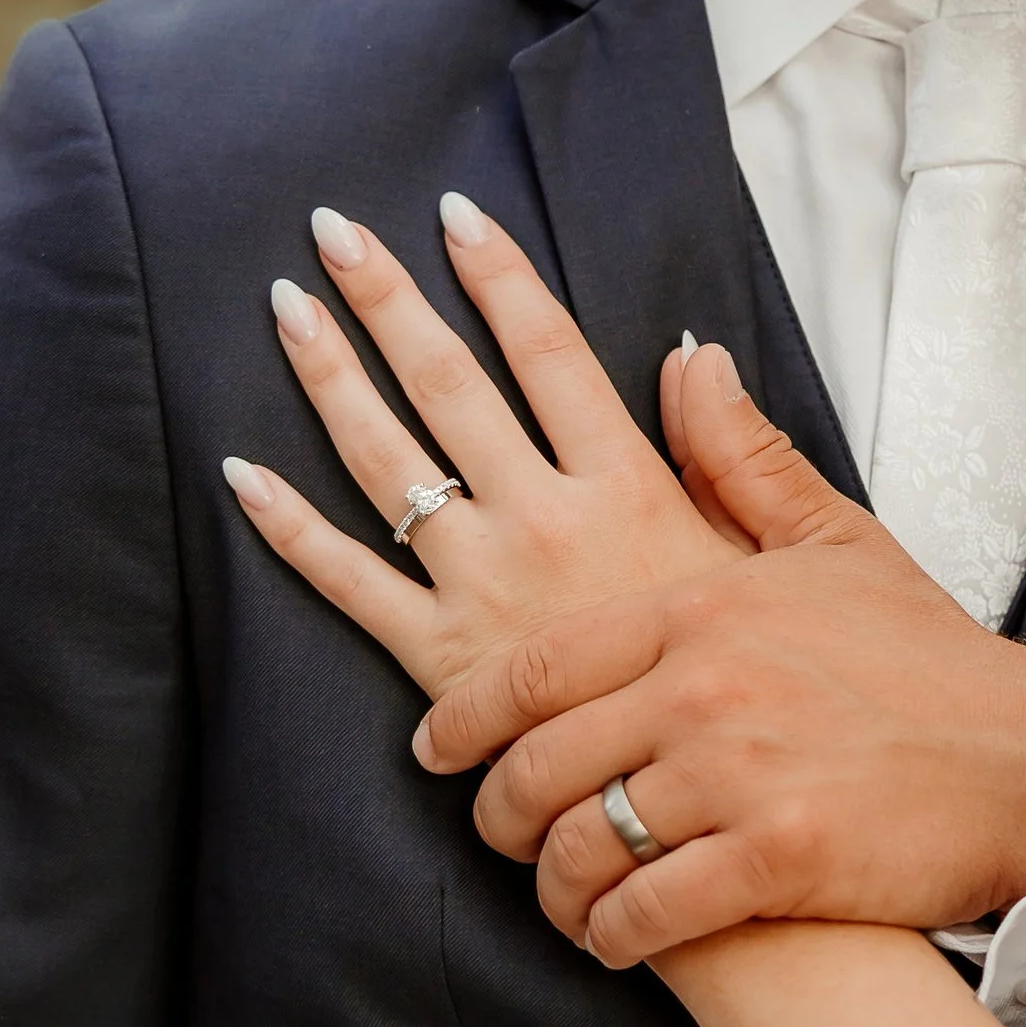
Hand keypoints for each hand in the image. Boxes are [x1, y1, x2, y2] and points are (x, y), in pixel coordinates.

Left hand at [224, 195, 743, 719]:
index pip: (551, 353)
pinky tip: (241, 475)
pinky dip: (287, 529)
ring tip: (286, 307)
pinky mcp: (441, 664)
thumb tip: (692, 353)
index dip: (499, 278)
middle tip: (334, 230)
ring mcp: (485, 590)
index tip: (455, 217)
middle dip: (386, 299)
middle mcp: (546, 524)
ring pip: (386, 463)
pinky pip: (346, 586)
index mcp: (629, 489)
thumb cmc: (763, 691)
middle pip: (449, 385)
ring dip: (327, 378)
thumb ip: (736, 451)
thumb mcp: (784, 557)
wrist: (714, 810)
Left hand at [425, 342, 1025, 964]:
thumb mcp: (834, 542)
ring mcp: (739, 774)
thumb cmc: (927, 661)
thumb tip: (684, 360)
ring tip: (567, 900)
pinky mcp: (776, 859)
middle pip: (538, 764)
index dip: (468, 719)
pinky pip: (645, 912)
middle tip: (505, 837)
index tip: (438, 749)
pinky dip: (614, 935)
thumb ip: (740, 459)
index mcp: (703, 605)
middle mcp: (707, 685)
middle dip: (502, 818)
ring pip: (583, 846)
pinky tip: (617, 938)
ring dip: (556, 890)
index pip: (538, 666)